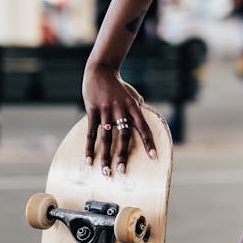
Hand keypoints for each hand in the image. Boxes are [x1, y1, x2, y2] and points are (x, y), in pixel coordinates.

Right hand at [83, 60, 156, 174]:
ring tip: (105, 172)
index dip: (149, 143)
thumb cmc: (119, 86)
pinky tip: (89, 160)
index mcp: (133, 107)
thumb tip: (144, 122)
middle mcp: (121, 110)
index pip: (143, 128)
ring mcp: (106, 111)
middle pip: (124, 136)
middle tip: (122, 171)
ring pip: (106, 137)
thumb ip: (138, 109)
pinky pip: (91, 132)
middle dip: (123, 155)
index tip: (154, 157)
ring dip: (105, 156)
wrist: (101, 71)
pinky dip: (89, 147)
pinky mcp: (93, 111)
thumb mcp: (133, 95)